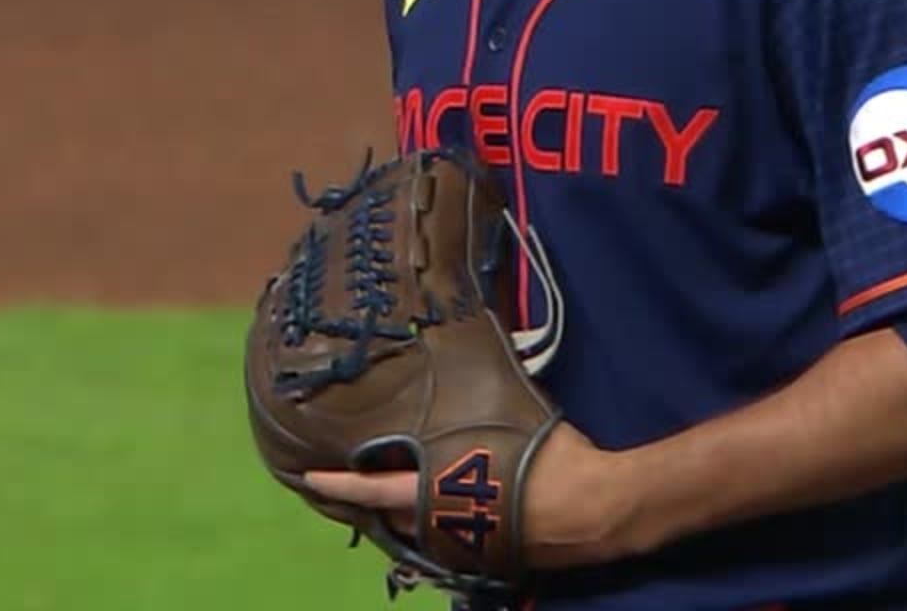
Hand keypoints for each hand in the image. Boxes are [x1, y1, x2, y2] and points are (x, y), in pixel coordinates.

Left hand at [303, 420, 647, 570]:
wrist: (597, 509)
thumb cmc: (551, 457)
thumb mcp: (513, 416)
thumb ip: (481, 400)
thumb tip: (478, 349)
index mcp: (439, 489)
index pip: (375, 487)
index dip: (340, 483)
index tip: (309, 478)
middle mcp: (441, 524)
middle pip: (389, 516)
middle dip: (365, 500)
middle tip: (343, 482)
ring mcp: (462, 546)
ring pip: (416, 532)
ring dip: (400, 513)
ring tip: (384, 492)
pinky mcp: (484, 557)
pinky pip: (444, 539)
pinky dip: (431, 523)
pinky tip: (438, 506)